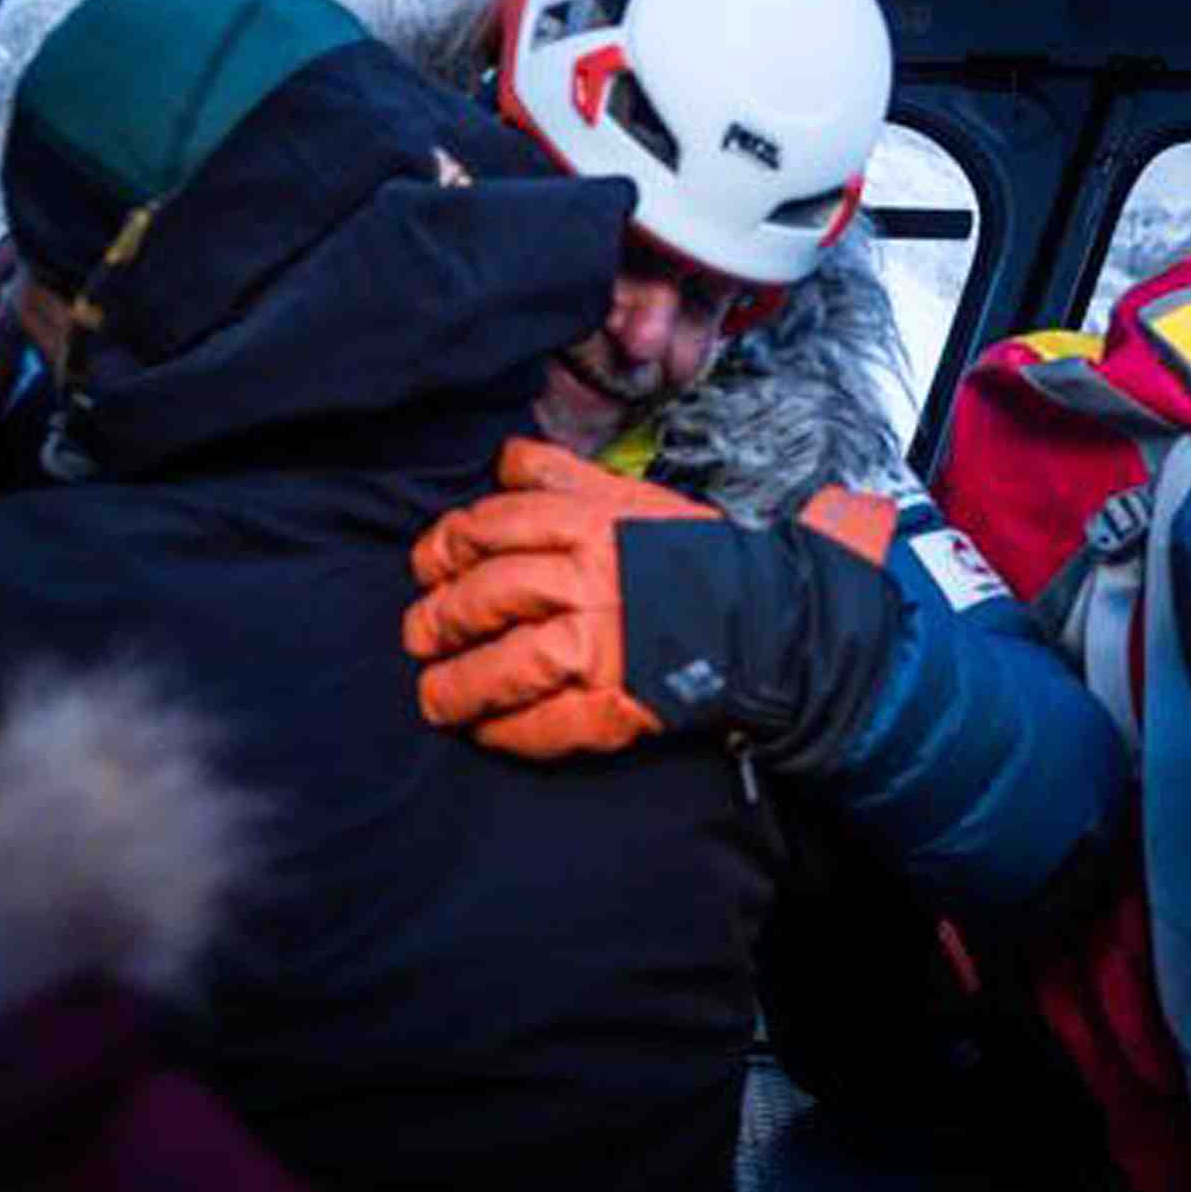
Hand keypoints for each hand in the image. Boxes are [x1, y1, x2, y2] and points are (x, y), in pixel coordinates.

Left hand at [404, 442, 719, 757]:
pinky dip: (509, 732)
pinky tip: (486, 731)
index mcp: (592, 524)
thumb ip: (566, 475)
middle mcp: (593, 581)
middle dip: (441, 618)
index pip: (493, 525)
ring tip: (436, 695)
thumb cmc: (694, 556)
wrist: (770, 622)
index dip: (446, 546)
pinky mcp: (621, 704)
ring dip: (459, 684)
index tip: (427, 566)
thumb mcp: (633, 497)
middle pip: (489, 595)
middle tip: (420, 633)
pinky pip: (548, 724)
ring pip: (507, 665)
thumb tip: (503, 460)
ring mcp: (606, 647)